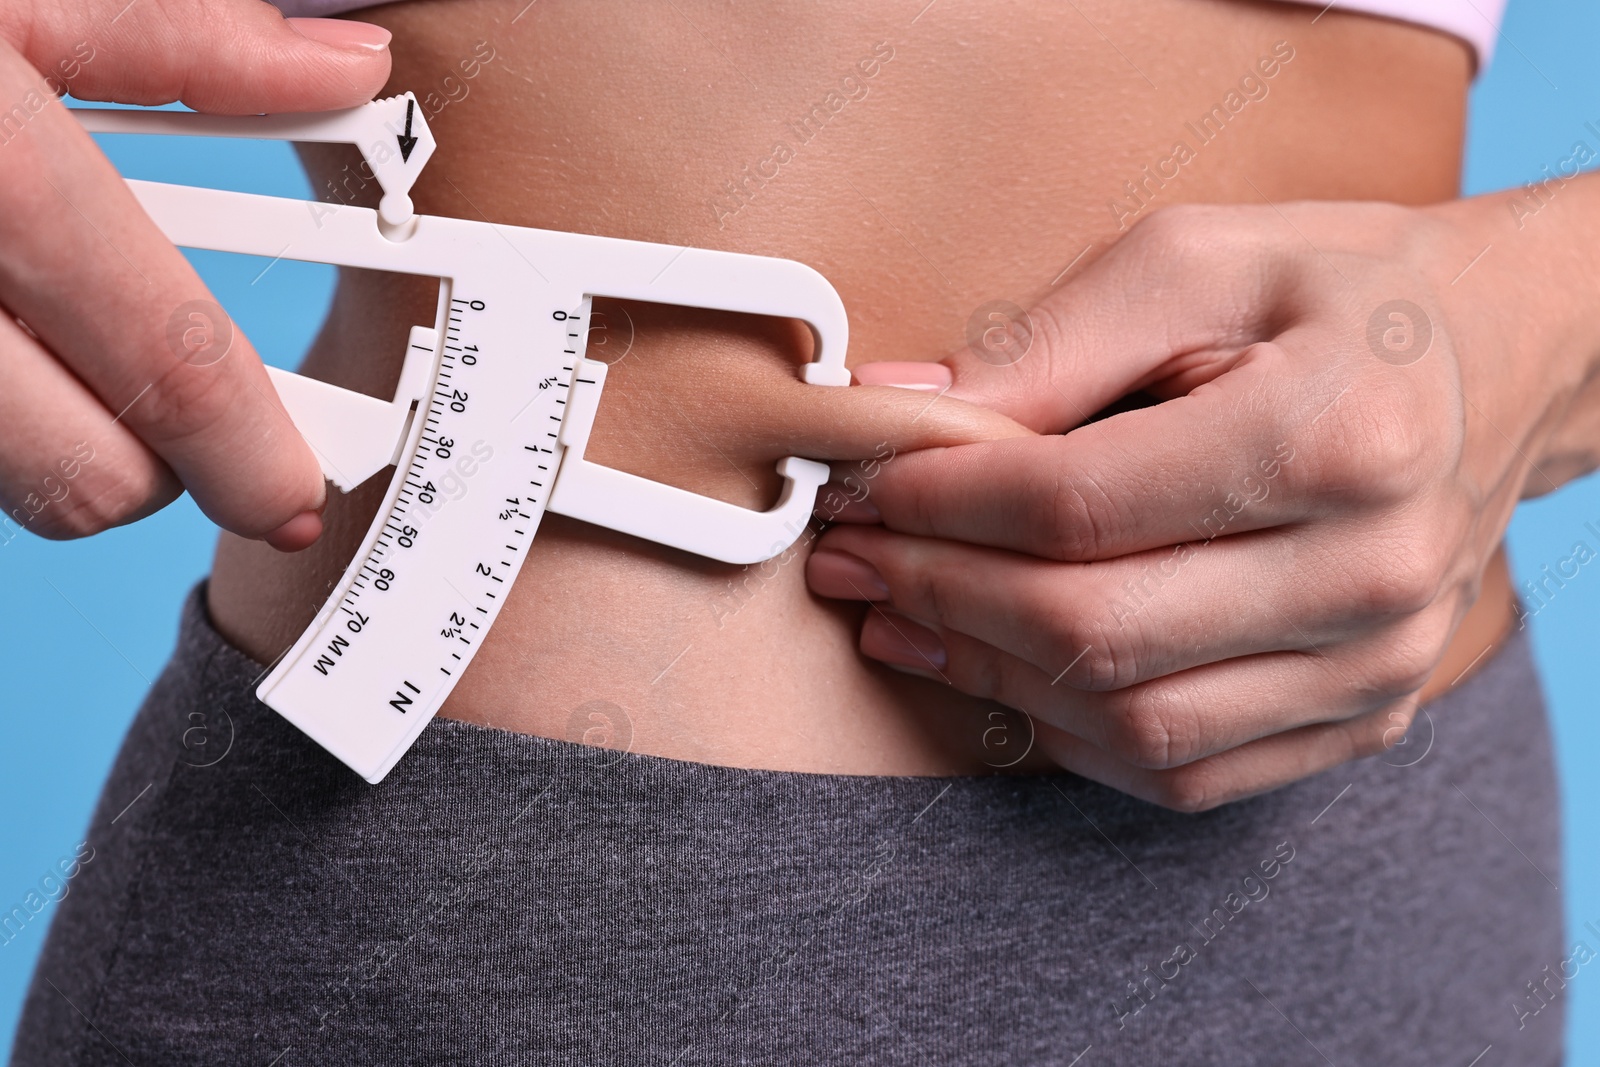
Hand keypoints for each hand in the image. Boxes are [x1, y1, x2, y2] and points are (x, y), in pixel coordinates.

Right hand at [0, 0, 392, 549]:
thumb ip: (186, 42)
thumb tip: (344, 71)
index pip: (168, 366)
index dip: (253, 452)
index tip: (292, 489)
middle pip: (88, 481)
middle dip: (157, 455)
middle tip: (165, 383)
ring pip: (5, 483)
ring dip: (59, 434)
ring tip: (44, 315)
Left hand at [808, 192, 1599, 810]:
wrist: (1502, 359)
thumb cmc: (1341, 293)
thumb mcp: (1195, 260)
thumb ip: (1046, 343)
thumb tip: (896, 415)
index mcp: (1334, 434)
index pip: (1078, 506)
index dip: (941, 506)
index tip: (861, 486)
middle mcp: (1370, 573)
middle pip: (1095, 630)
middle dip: (938, 596)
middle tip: (847, 560)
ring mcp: (1376, 664)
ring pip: (1131, 726)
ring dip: (985, 677)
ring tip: (894, 618)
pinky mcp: (1365, 716)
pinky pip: (1185, 773)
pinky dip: (1067, 736)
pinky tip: (993, 671)